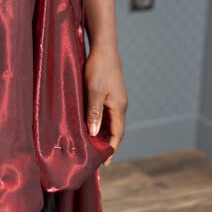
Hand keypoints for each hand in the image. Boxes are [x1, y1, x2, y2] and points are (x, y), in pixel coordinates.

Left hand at [84, 46, 127, 165]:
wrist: (103, 46)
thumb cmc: (98, 67)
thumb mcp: (94, 90)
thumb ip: (94, 112)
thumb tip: (94, 134)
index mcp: (119, 107)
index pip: (117, 135)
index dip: (111, 150)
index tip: (104, 164)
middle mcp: (120, 104)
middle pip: (115, 130)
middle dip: (106, 144)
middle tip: (94, 157)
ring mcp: (116, 98)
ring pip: (111, 121)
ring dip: (103, 133)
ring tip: (91, 144)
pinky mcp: (111, 92)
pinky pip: (107, 112)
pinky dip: (100, 121)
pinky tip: (90, 123)